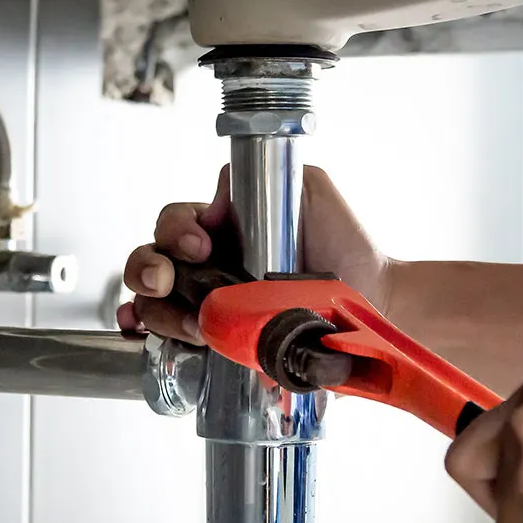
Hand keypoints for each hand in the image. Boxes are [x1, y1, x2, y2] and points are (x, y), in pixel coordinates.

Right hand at [117, 165, 387, 343]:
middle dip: (148, 269)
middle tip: (166, 280)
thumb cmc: (345, 244)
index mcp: (222, 229)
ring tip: (191, 323)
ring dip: (159, 312)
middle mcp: (208, 267)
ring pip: (155, 306)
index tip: (201, 246)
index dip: (176, 232)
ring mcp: (211, 308)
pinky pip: (174, 344)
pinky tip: (156, 339)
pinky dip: (155, 342)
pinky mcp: (223, 344)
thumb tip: (219, 197)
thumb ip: (267, 177)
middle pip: (150, 263)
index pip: (175, 223)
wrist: (374, 299)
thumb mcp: (309, 190)